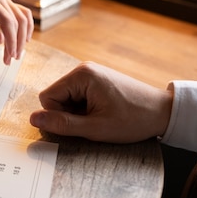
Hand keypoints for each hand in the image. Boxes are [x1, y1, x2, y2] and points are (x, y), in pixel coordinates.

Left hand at [0, 0, 32, 64]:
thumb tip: (2, 40)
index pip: (6, 20)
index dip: (11, 39)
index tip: (10, 55)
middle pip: (16, 20)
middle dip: (16, 42)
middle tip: (11, 59)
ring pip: (22, 18)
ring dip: (22, 37)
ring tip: (15, 54)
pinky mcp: (6, 3)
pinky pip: (22, 14)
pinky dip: (25, 28)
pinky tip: (24, 41)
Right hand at [29, 62, 173, 142]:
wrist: (163, 112)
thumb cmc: (133, 120)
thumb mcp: (95, 128)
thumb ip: (61, 124)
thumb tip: (33, 119)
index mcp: (82, 75)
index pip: (47, 98)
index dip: (58, 116)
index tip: (81, 123)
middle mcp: (83, 69)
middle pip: (55, 97)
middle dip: (68, 114)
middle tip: (93, 122)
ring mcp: (90, 73)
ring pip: (65, 98)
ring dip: (77, 113)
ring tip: (100, 117)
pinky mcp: (95, 79)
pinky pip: (76, 96)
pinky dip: (84, 108)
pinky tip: (102, 112)